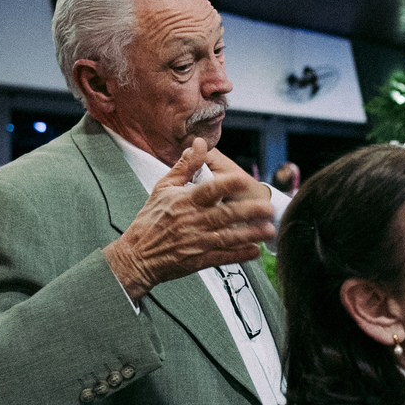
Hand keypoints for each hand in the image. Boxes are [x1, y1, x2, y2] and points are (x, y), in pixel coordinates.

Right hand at [103, 138, 275, 298]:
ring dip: (250, 234)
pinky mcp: (197, 260)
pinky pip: (222, 257)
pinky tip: (254, 251)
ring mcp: (196, 242)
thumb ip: (185, 166)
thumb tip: (198, 143)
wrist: (136, 255)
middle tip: (268, 208)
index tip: (243, 179)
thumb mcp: (163, 188)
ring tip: (268, 229)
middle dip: (248, 212)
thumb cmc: (150, 221)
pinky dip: (239, 255)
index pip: (208, 190)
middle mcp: (192, 221)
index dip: (226, 185)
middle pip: (224, 215)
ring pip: (227, 237)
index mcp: (185, 202)